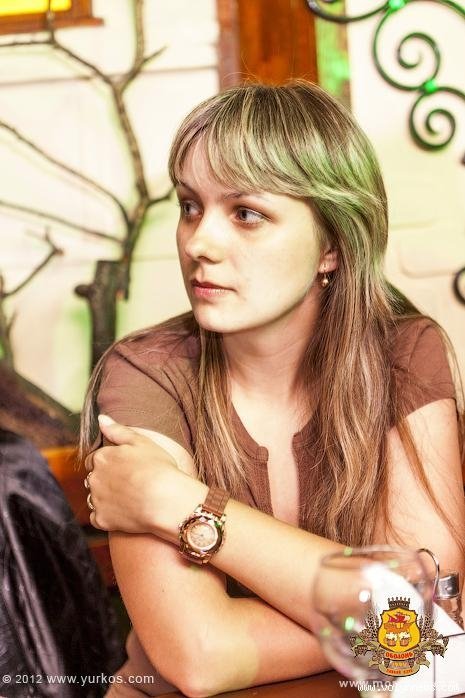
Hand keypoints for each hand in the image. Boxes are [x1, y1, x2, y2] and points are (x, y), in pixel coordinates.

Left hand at [85, 414, 185, 536]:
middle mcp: (94, 478)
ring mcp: (96, 500)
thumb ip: (118, 430)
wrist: (166, 500)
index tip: (124, 469)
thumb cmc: (159, 468)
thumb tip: (101, 419)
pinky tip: (125, 513)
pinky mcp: (102, 520)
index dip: (109, 463)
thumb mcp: (142, 441)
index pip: (94, 459)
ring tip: (129, 499)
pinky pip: (98, 517)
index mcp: (101, 457)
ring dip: (105, 497)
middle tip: (129, 484)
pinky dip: (108, 516)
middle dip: (105, 480)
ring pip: (94, 498)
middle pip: (93, 478)